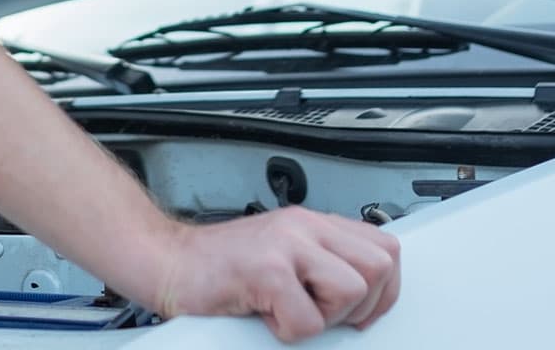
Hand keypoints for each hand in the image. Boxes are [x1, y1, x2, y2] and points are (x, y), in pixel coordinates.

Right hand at [151, 207, 399, 342]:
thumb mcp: (282, 252)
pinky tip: (264, 316)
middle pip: (380, 265)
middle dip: (362, 304)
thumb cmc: (221, 267)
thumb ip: (320, 260)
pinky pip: (307, 320)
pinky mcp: (266, 271)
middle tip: (322, 312)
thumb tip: (367, 294)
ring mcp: (285, 245)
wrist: (169, 261)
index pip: (385, 248)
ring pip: (352, 289)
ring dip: (325, 317)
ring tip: (290, 310)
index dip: (382, 290)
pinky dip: (287, 331)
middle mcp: (303, 226)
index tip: (358, 311)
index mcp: (312, 223)